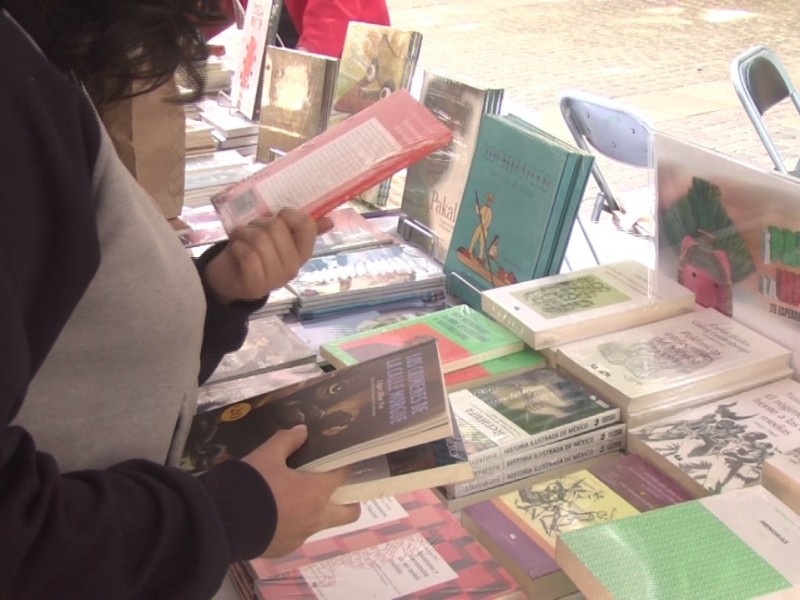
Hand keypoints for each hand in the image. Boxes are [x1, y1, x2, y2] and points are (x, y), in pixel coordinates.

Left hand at [202, 208, 333, 303]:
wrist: (228, 280)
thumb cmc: (253, 253)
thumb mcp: (275, 237)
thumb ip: (300, 228)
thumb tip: (329, 221)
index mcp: (302, 253)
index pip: (307, 226)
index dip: (288, 215)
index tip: (276, 219)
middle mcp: (293, 267)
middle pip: (277, 228)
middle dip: (258, 224)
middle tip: (251, 233)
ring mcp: (276, 278)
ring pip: (260, 239)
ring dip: (244, 234)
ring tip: (241, 240)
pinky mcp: (256, 285)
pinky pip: (248, 254)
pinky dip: (237, 246)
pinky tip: (236, 250)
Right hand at [242, 425, 359, 557]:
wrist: (221, 522)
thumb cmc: (251, 484)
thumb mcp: (267, 454)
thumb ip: (287, 440)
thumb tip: (302, 431)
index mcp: (316, 492)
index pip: (343, 476)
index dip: (344, 466)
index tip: (339, 461)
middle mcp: (315, 518)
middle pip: (349, 513)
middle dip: (348, 501)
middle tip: (333, 488)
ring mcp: (300, 537)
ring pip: (320, 524)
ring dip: (315, 512)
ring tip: (294, 498)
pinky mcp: (284, 549)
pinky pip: (296, 535)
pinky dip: (292, 524)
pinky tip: (274, 514)